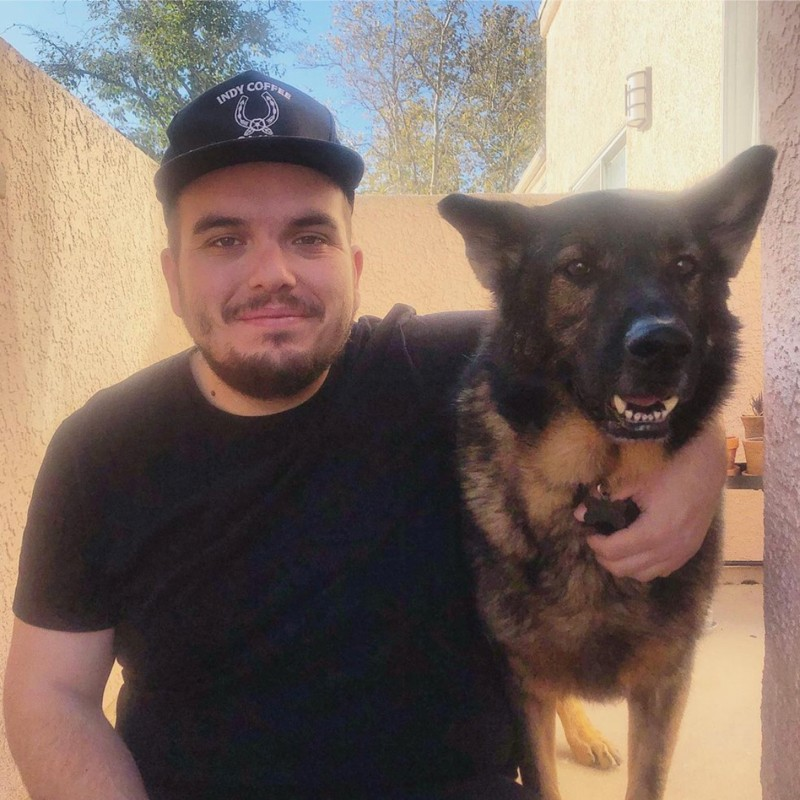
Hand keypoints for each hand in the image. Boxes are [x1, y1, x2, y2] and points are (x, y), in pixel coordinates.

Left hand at [576, 421, 725, 581]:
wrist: (707, 467)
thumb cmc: (669, 470)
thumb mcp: (634, 481)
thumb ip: (606, 499)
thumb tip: (579, 514)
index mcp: (655, 531)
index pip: (614, 551)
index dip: (596, 544)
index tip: (589, 532)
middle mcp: (670, 548)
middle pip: (626, 569)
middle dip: (606, 557)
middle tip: (598, 539)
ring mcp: (682, 553)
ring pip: (643, 575)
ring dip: (624, 565)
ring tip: (614, 546)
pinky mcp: (690, 551)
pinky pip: (661, 571)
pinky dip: (644, 566)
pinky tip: (636, 549)